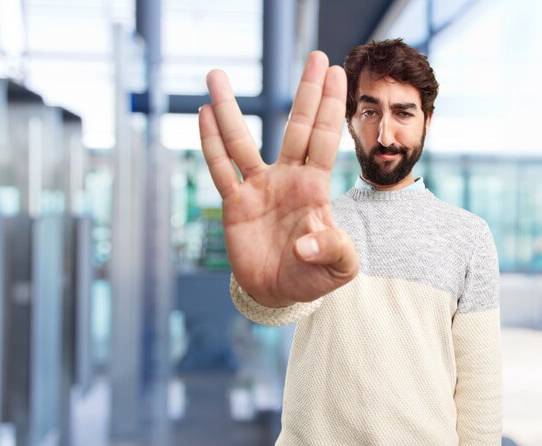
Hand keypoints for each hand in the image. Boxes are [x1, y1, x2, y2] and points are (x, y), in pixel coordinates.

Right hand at [199, 51, 358, 307]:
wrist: (278, 292)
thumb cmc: (312, 276)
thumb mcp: (337, 269)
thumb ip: (334, 251)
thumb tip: (306, 243)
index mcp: (314, 187)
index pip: (324, 140)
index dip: (330, 107)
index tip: (337, 72)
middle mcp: (287, 178)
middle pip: (296, 127)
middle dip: (307, 92)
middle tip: (316, 56)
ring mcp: (259, 187)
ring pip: (241, 142)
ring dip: (229, 110)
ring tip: (216, 76)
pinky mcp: (235, 203)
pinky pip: (220, 170)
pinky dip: (210, 144)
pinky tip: (203, 116)